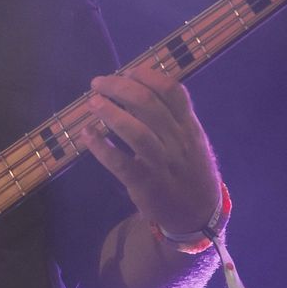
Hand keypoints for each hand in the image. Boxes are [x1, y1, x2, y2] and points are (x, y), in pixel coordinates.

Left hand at [79, 66, 220, 234]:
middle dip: (119, 87)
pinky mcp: (146, 184)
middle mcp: (178, 142)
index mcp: (189, 127)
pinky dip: (101, 147)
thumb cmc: (190, 171)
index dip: (146, 75)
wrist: (199, 215)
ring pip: (136, 132)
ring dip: (110, 113)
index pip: (172, 90)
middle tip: (97, 84)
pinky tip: (87, 135)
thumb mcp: (192, 141)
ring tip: (92, 103)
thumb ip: (173, 117)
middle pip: (148, 104)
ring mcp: (162, 164)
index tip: (126, 72)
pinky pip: (121, 163)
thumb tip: (138, 89)